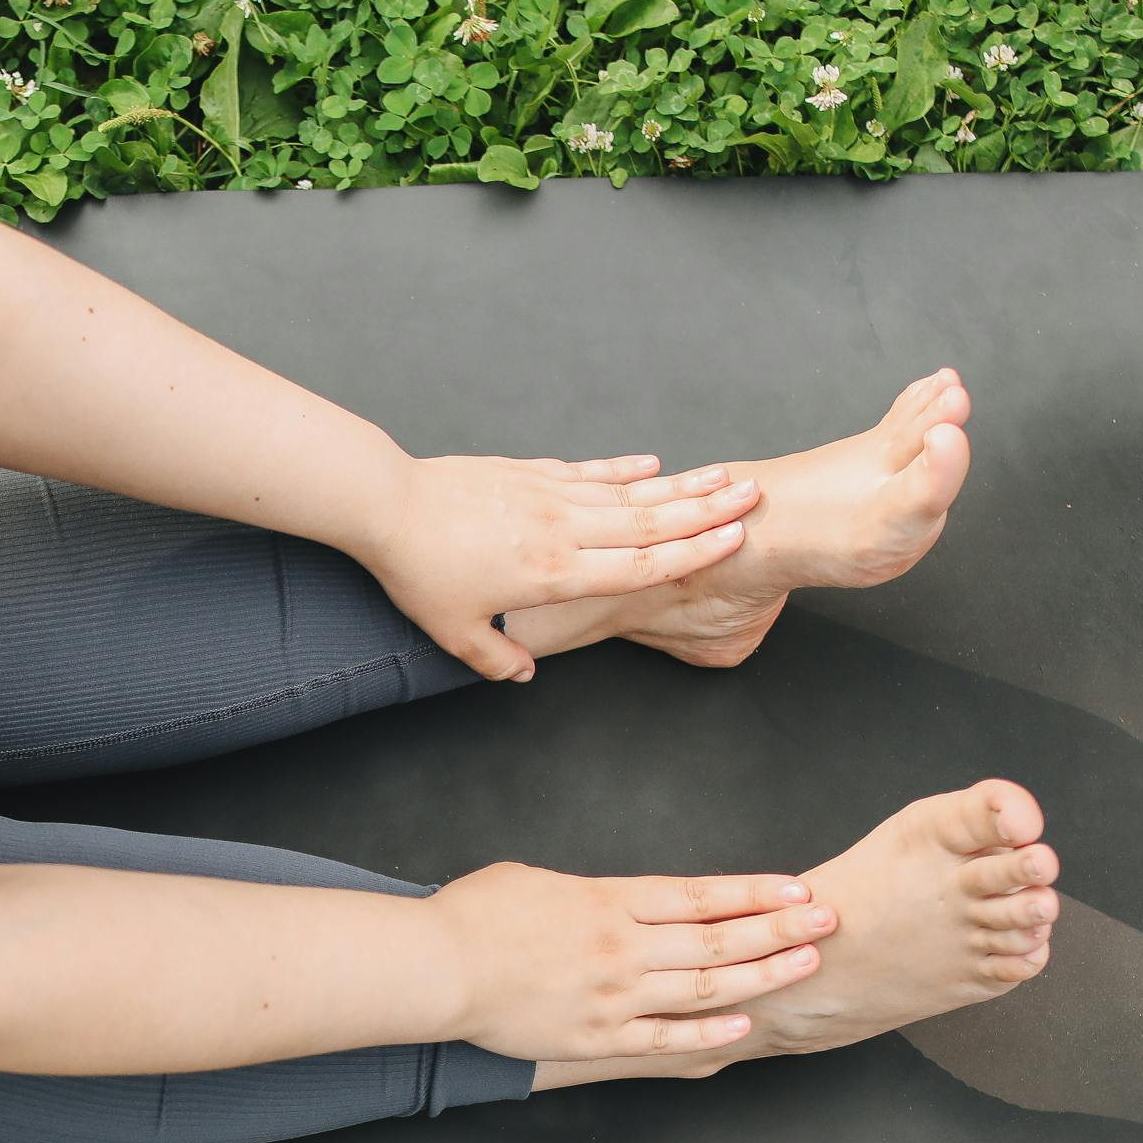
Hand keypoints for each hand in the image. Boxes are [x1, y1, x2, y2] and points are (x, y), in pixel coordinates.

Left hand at [354, 451, 766, 680]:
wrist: (387, 504)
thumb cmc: (418, 570)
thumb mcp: (453, 631)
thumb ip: (495, 656)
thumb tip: (523, 676)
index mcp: (554, 572)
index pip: (638, 565)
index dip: (691, 554)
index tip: (734, 541)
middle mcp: (562, 530)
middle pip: (648, 522)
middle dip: (706, 512)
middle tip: (754, 498)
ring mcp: (549, 495)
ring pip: (627, 492)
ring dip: (678, 485)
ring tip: (723, 477)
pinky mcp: (530, 473)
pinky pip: (589, 472)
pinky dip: (623, 470)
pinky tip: (652, 465)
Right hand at [427, 862, 835, 1063]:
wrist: (435, 967)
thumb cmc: (474, 915)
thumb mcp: (537, 879)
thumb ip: (591, 892)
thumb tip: (620, 900)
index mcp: (608, 900)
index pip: (700, 894)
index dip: (754, 892)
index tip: (795, 889)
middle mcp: (623, 946)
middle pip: (718, 936)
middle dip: (780, 929)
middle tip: (828, 921)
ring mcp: (614, 995)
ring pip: (704, 985)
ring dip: (761, 974)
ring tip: (804, 964)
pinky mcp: (596, 1037)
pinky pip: (664, 1037)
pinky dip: (708, 1031)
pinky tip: (744, 1024)